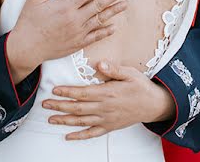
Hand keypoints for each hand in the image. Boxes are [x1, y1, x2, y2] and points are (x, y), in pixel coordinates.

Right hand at [6, 0, 127, 81]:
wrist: (27, 48)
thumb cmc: (29, 23)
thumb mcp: (34, 0)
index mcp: (66, 6)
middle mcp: (75, 19)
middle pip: (98, 4)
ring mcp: (78, 32)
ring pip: (100, 20)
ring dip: (113, 11)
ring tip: (124, 5)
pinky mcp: (77, 43)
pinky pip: (95, 37)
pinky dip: (105, 32)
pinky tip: (113, 27)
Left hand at [42, 60, 173, 139]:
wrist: (154, 105)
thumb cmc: (141, 86)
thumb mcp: (130, 73)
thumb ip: (113, 69)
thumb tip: (99, 64)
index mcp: (108, 93)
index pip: (83, 92)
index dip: (67, 92)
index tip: (54, 90)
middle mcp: (105, 108)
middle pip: (78, 107)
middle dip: (60, 106)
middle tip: (45, 104)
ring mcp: (106, 119)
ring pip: (82, 121)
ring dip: (65, 120)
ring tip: (50, 118)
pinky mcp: (110, 126)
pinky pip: (92, 133)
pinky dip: (79, 136)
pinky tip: (68, 136)